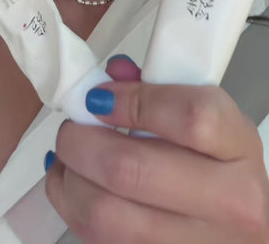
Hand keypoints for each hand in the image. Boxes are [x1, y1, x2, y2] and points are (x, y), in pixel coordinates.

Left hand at [45, 56, 268, 242]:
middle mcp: (226, 204)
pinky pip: (95, 238)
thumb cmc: (220, 160)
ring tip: (69, 154)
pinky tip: (73, 181)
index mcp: (238, 148)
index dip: (132, 101)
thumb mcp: (207, 112)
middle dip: (83, 140)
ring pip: (104, 214)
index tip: (99, 96)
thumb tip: (107, 80)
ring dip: (70, 176)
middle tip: (72, 124)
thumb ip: (156, 88)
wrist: (240, 217)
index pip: (188, 118)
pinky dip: (70, 204)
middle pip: (131, 170)